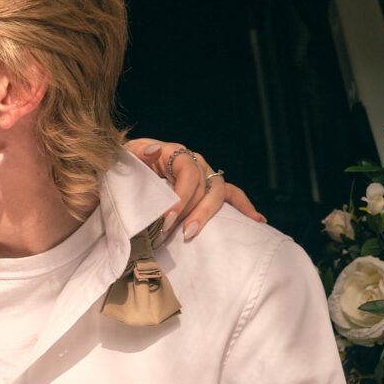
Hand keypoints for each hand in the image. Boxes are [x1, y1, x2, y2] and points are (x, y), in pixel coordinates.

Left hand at [125, 139, 264, 240]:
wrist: (129, 166)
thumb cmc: (128, 162)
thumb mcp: (126, 153)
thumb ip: (137, 152)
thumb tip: (153, 150)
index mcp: (175, 151)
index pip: (187, 173)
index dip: (181, 197)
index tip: (168, 219)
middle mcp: (195, 161)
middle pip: (204, 186)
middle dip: (191, 212)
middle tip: (176, 233)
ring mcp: (205, 173)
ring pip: (218, 193)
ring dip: (209, 215)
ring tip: (194, 232)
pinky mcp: (210, 186)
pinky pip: (232, 195)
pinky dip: (245, 206)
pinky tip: (257, 220)